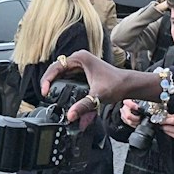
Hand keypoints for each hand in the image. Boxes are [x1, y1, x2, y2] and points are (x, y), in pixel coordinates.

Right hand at [40, 51, 162, 128]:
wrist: (128, 85)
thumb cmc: (116, 85)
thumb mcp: (97, 96)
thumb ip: (83, 106)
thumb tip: (70, 116)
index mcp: (80, 58)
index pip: (56, 67)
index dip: (47, 80)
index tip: (45, 92)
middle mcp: (79, 59)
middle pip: (56, 70)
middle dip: (49, 83)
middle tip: (46, 96)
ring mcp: (80, 65)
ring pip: (61, 73)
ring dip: (55, 84)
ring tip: (49, 96)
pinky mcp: (82, 72)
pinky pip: (67, 77)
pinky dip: (63, 85)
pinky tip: (60, 94)